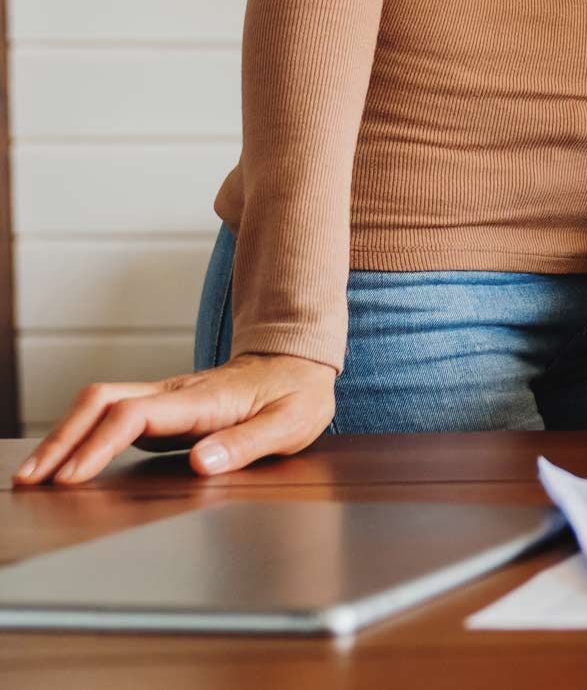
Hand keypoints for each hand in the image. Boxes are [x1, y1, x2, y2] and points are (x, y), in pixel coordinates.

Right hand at [12, 355, 337, 486]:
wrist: (299, 362)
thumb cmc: (297, 395)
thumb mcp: (291, 424)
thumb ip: (248, 443)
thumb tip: (202, 463)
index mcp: (204, 399)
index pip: (137, 415)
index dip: (99, 444)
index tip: (71, 477)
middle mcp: (176, 392)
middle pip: (102, 401)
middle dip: (61, 439)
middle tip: (30, 480)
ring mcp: (166, 397)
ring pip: (100, 404)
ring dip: (63, 436)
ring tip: (33, 477)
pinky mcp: (163, 407)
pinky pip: (111, 416)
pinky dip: (81, 436)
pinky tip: (65, 463)